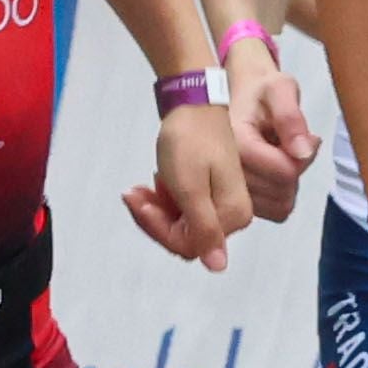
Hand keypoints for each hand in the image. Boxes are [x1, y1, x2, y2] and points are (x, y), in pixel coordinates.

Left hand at [121, 94, 250, 263]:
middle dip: (154, 219)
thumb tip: (218, 266)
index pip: (190, 246)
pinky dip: (163, 199)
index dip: (159, 229)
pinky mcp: (211, 191)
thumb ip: (203, 229)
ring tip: (137, 189)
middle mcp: (233, 213)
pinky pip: (183, 209)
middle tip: (133, 194)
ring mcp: (222, 202)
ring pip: (180, 224)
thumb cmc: (190, 139)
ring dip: (154, 209)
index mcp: (234, 214)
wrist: (193, 101)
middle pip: (184, 237)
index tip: (139, 202)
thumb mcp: (189, 188)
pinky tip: (150, 184)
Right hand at [224, 35, 321, 204]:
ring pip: (280, 205)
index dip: (302, 155)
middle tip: (287, 142)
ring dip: (288, 183)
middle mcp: (224, 172)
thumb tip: (304, 151)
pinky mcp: (237, 201)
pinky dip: (281, 194)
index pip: (285, 171)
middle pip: (282, 191)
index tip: (297, 133)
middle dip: (294, 168)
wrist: (239, 97)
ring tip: (277, 154)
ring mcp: (228, 191)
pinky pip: (275, 212)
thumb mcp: (280, 88)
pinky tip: (272, 170)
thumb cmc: (261, 91)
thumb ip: (291, 116)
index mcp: (235, 144)